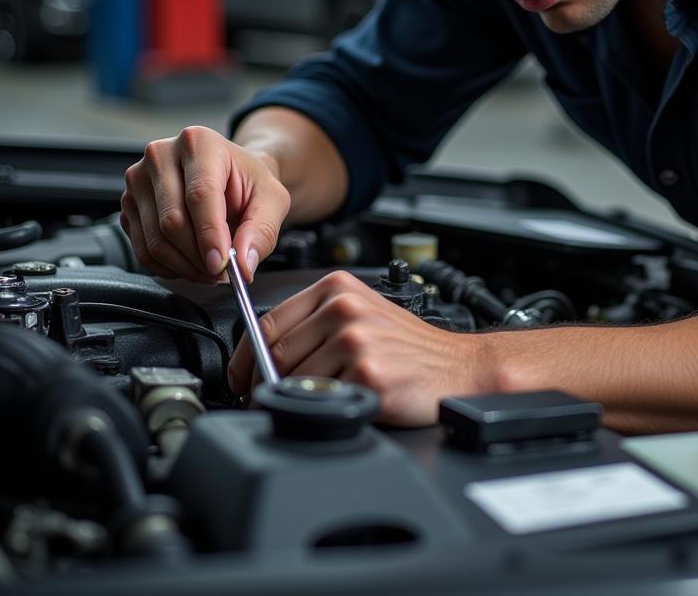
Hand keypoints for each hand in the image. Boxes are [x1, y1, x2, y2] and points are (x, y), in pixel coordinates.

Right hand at [120, 125, 291, 283]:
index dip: (210, 234)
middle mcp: (161, 155)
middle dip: (199, 257)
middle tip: (222, 271)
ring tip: (210, 269)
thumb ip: (262, 230)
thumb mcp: (272, 199)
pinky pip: (142, 250)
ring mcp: (138, 181)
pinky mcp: (129, 206)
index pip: (199, 195)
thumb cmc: (249, 183)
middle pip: (172, 221)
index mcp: (198, 142)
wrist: (230, 177)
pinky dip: (169, 267)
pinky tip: (191, 264)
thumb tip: (242, 264)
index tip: (221, 263)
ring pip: (155, 240)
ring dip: (186, 266)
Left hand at [228, 270, 483, 425]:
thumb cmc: (409, 346)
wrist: (458, 367)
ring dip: (296, 400)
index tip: (239, 379)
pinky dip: (327, 409)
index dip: (244, 358)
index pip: (268, 321)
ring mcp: (355, 340)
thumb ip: (315, 323)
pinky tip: (348, 402)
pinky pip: (322, 399)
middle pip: (274, 353)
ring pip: (293, 379)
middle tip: (270, 402)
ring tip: (322, 401)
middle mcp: (344, 308)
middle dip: (265, 385)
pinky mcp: (366, 374)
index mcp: (337, 288)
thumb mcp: (362, 314)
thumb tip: (260, 355)